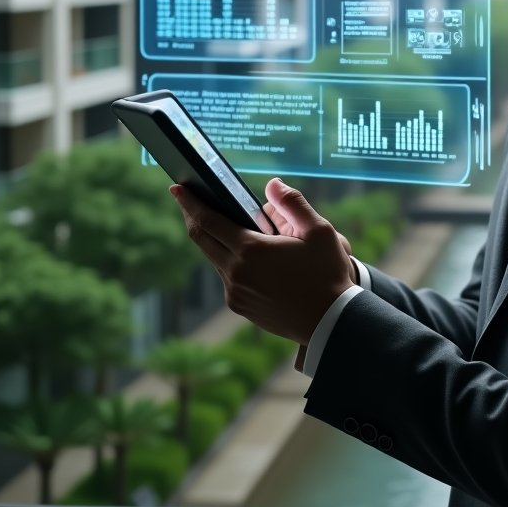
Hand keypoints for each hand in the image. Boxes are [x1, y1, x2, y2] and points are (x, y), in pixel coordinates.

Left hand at [171, 177, 355, 345]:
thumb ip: (292, 203)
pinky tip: (249, 258)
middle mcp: (236, 272)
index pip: (208, 220)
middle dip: (192, 217)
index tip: (177, 189)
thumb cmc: (327, 274)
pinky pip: (229, 279)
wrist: (330, 322)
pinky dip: (233, 263)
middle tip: (188, 201)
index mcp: (251, 250)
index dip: (190, 202)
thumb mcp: (319, 232)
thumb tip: (272, 184)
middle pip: (201, 240)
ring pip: (217, 260)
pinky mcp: (241, 307)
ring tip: (232, 229)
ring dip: (218, 242)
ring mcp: (236, 293)